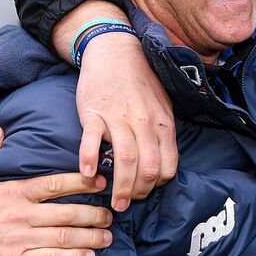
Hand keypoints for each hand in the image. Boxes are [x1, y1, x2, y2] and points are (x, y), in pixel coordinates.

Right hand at [0, 127, 113, 255]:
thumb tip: (0, 130)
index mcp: (13, 193)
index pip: (54, 184)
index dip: (81, 182)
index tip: (100, 181)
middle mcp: (21, 216)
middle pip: (67, 213)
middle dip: (94, 213)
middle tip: (111, 213)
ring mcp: (21, 240)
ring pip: (65, 237)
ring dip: (91, 236)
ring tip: (108, 235)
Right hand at [75, 32, 177, 211]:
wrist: (115, 51)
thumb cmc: (139, 83)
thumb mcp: (162, 106)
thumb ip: (163, 134)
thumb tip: (163, 167)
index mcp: (163, 123)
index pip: (167, 165)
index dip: (157, 186)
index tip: (145, 193)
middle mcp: (144, 122)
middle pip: (147, 168)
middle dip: (138, 193)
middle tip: (127, 204)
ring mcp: (119, 117)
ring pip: (125, 160)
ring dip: (119, 187)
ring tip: (112, 203)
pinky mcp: (94, 112)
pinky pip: (92, 140)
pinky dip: (90, 159)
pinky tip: (88, 175)